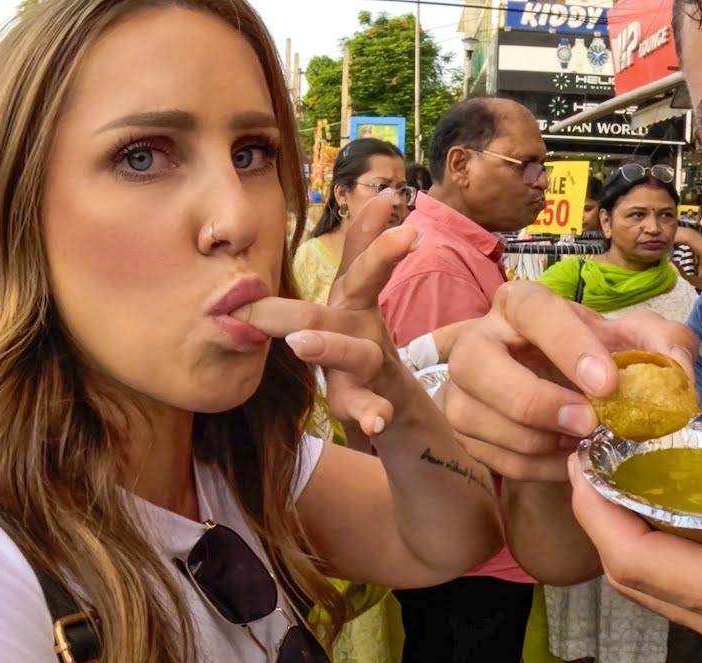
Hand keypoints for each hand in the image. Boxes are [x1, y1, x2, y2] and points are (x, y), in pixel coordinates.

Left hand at [235, 196, 416, 434]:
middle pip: (358, 293)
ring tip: (302, 344)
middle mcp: (367, 325)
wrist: (399, 406)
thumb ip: (362, 249)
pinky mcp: (376, 401)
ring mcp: (374, 363)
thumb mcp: (358, 295)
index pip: (363, 257)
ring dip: (330, 347)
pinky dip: (373, 413)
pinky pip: (373, 407)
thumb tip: (376, 199)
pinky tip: (375, 423)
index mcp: (355, 299)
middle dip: (360, 263)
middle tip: (356, 254)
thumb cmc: (361, 343)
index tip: (387, 200)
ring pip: (357, 353)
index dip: (372, 231)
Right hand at [442, 281, 697, 481]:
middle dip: (533, 399)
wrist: (565, 388)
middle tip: (587, 422)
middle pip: (476, 363)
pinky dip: (535, 467)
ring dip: (535, 440)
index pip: (532, 311)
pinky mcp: (460, 431)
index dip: (568, 345)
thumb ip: (665, 344)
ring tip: (581, 443)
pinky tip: (568, 459)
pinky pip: (491, 457)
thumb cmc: (596, 357)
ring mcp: (460, 388)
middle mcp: (478, 339)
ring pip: (473, 415)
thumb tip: (678, 369)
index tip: (608, 383)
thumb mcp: (637, 341)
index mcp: (520, 305)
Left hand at [568, 458, 701, 659]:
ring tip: (615, 470)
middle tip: (588, 457)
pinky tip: (660, 496)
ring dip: (622, 530)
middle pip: (635, 577)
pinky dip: (655, 541)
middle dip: (599, 520)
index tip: (581, 461)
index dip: (599, 515)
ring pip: (653, 582)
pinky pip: (680, 580)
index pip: (642, 563)